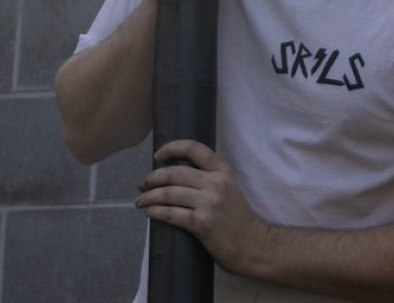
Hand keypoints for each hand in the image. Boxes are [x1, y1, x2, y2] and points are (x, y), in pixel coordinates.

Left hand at [135, 139, 269, 273]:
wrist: (252, 245)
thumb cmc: (238, 218)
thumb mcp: (229, 188)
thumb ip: (209, 178)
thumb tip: (176, 174)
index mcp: (223, 171)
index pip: (194, 149)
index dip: (172, 148)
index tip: (157, 155)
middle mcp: (215, 183)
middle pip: (175, 172)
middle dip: (153, 177)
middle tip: (143, 184)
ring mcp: (208, 203)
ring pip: (169, 193)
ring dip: (149, 196)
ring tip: (140, 201)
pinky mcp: (201, 223)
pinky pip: (171, 213)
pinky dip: (156, 212)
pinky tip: (149, 212)